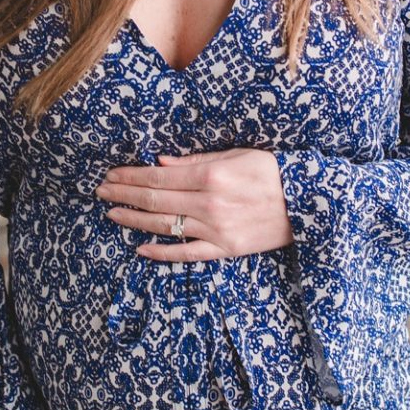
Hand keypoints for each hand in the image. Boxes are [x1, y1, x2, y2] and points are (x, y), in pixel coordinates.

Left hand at [95, 148, 293, 261]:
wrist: (309, 203)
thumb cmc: (273, 172)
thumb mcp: (237, 155)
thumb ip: (197, 160)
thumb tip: (161, 163)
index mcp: (211, 176)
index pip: (158, 177)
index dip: (131, 176)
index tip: (111, 174)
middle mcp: (208, 205)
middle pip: (155, 200)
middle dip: (124, 194)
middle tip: (101, 191)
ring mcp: (215, 230)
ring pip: (164, 226)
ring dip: (134, 220)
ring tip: (112, 214)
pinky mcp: (225, 249)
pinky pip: (187, 253)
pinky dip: (162, 252)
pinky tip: (141, 249)